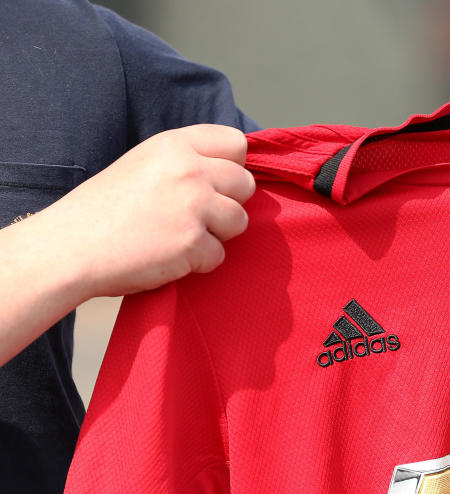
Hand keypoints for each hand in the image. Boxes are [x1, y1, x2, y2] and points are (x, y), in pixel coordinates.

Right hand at [44, 123, 254, 297]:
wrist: (71, 247)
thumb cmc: (105, 209)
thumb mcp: (144, 164)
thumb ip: (186, 162)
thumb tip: (232, 170)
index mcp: (174, 145)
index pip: (236, 143)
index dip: (231, 166)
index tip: (213, 182)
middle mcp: (189, 170)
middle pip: (245, 184)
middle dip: (228, 203)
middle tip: (195, 216)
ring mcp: (194, 206)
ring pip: (240, 221)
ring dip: (217, 234)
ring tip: (180, 235)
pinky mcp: (193, 242)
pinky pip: (219, 255)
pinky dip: (199, 261)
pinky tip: (169, 255)